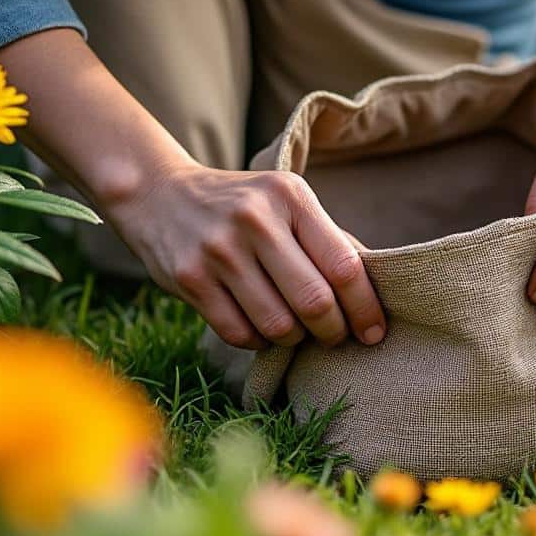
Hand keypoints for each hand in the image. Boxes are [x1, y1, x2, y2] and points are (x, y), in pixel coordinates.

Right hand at [109, 162, 386, 349]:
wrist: (158, 194)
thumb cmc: (242, 207)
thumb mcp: (286, 204)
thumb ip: (328, 239)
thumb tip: (376, 286)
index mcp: (290, 197)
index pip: (344, 265)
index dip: (366, 308)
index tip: (374, 332)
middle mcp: (255, 220)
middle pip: (315, 301)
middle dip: (333, 331)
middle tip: (335, 337)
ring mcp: (219, 250)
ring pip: (278, 324)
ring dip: (295, 339)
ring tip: (296, 330)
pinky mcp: (189, 278)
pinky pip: (240, 333)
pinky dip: (259, 341)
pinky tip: (261, 327)